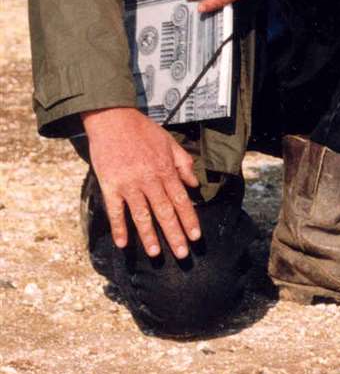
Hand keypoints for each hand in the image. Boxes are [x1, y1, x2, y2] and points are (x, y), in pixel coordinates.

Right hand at [82, 107, 201, 257]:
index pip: (181, 200)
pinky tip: (122, 243)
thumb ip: (183, 164)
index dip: (189, 220)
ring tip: (156, 254)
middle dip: (174, 234)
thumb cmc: (142, 130)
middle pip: (165, 212)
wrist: (112, 119)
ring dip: (149, 236)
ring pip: (142, 215)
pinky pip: (115, 210)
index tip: (195, 237)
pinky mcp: (110, 184)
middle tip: (182, 255)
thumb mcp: (170, 142)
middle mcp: (149, 180)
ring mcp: (129, 184)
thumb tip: (194, 184)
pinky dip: (118, 227)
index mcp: (165, 170)